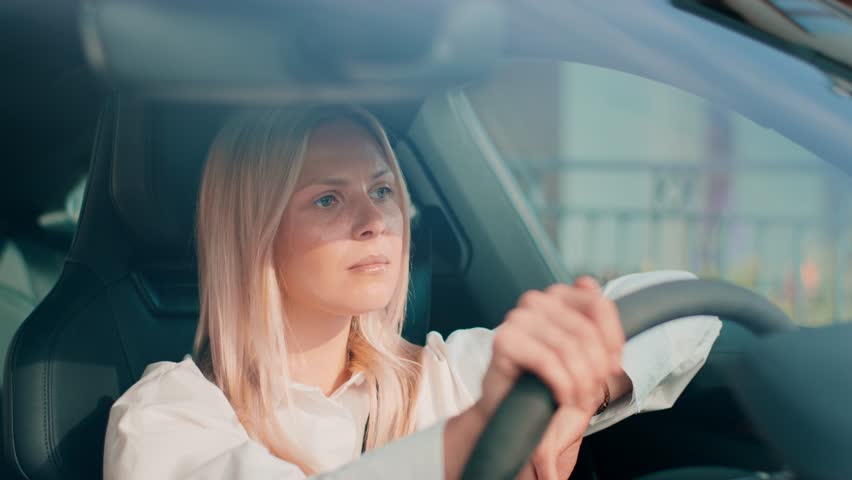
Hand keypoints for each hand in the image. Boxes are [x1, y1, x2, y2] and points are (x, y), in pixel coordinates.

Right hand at [474, 276, 624, 477]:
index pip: (599, 305)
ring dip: (581, 383)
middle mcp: (537, 300)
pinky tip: (562, 398)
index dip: (613, 340)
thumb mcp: (582, 352)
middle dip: (596, 370)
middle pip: (586, 331)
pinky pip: (547, 360)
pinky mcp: (504, 339)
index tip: (612, 369)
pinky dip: (562, 385)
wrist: (511, 410)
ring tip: (578, 401)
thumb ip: (592, 319)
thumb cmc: (549, 383)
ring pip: (568, 348)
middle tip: (592, 394)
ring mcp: (518, 318)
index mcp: (558, 296)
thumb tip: (588, 282)